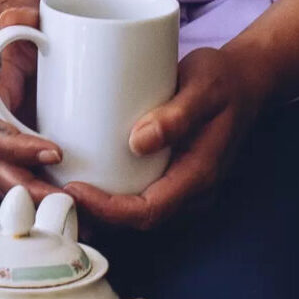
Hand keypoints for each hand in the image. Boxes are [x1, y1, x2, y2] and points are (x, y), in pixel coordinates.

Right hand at [0, 0, 65, 202]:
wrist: (13, 39)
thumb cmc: (21, 31)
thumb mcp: (21, 17)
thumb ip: (20, 14)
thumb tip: (15, 18)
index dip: (18, 148)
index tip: (55, 153)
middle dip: (30, 193)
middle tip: (69, 203)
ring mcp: (6, 146)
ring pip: (12, 187)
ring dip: (40, 206)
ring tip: (79, 218)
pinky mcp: (25, 154)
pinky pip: (29, 187)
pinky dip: (48, 205)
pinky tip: (81, 217)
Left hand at [65, 43, 272, 231]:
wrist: (245, 80)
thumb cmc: (223, 79)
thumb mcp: (204, 87)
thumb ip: (177, 115)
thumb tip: (139, 142)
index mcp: (200, 174)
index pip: (149, 210)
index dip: (109, 209)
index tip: (73, 190)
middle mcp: (192, 190)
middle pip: (139, 219)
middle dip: (96, 214)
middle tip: (54, 190)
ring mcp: (183, 185)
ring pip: (138, 211)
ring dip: (101, 208)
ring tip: (59, 186)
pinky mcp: (172, 173)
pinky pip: (140, 193)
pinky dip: (111, 193)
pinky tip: (82, 176)